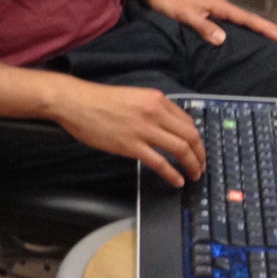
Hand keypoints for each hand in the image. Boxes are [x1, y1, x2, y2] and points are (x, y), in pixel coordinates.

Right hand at [47, 80, 204, 187]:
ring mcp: (144, 130)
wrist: (75, 102)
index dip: (196, 138)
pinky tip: (177, 181)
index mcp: (156, 99)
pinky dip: (172, 174)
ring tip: (194, 175)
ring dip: (192, 165)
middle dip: (200, 154)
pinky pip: (160, 162)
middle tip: (201, 165)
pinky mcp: (131, 145)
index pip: (188, 121)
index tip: (197, 148)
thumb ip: (151, 109)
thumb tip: (165, 126)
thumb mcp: (132, 96)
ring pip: (180, 149)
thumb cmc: (98, 100)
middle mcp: (154, 112)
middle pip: (190, 135)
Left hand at [133, 0, 276, 46]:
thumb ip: (203, 26)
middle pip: (250, 18)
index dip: (265, 28)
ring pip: (243, 20)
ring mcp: (216, 10)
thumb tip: (222, 38)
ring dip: (259, 28)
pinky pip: (234, 22)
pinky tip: (248, 34)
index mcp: (219, 6)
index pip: (247, 19)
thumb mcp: (185, 16)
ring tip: (276, 36)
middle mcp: (221, 6)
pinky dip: (245, 28)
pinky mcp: (210, 13)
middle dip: (270, 27)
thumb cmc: (170, 3)